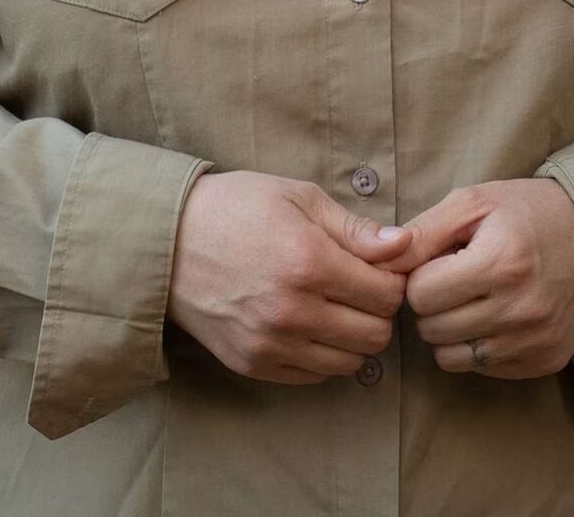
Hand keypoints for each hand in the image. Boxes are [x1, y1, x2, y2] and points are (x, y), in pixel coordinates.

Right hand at [167, 171, 410, 383]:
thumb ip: (355, 227)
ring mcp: (271, 343)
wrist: (168, 240)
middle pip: (374, 336)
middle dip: (377, 311)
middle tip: (360, 288)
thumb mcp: (297, 197)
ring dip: (353, 338)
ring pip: (349, 363)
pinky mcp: (253, 365)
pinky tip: (309, 325)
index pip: (386, 295)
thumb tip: (404, 246)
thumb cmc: (237, 207)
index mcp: (309, 262)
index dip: (392, 280)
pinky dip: (322, 355)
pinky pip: (313, 376)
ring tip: (334, 307)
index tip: (380, 268)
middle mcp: (292, 311)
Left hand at [391, 178, 573, 378]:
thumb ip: (423, 232)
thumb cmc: (526, 213)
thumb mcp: (474, 203)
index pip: (420, 294)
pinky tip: (493, 316)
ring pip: (450, 359)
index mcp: (500, 263)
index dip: (420, 275)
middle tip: (452, 279)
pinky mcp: (544, 363)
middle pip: (432, 329)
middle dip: (431, 303)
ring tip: (469, 299)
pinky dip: (476, 345)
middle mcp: (518, 310)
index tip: (439, 260)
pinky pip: (481, 369)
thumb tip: (378, 262)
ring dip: (449, 329)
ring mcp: (533, 342)